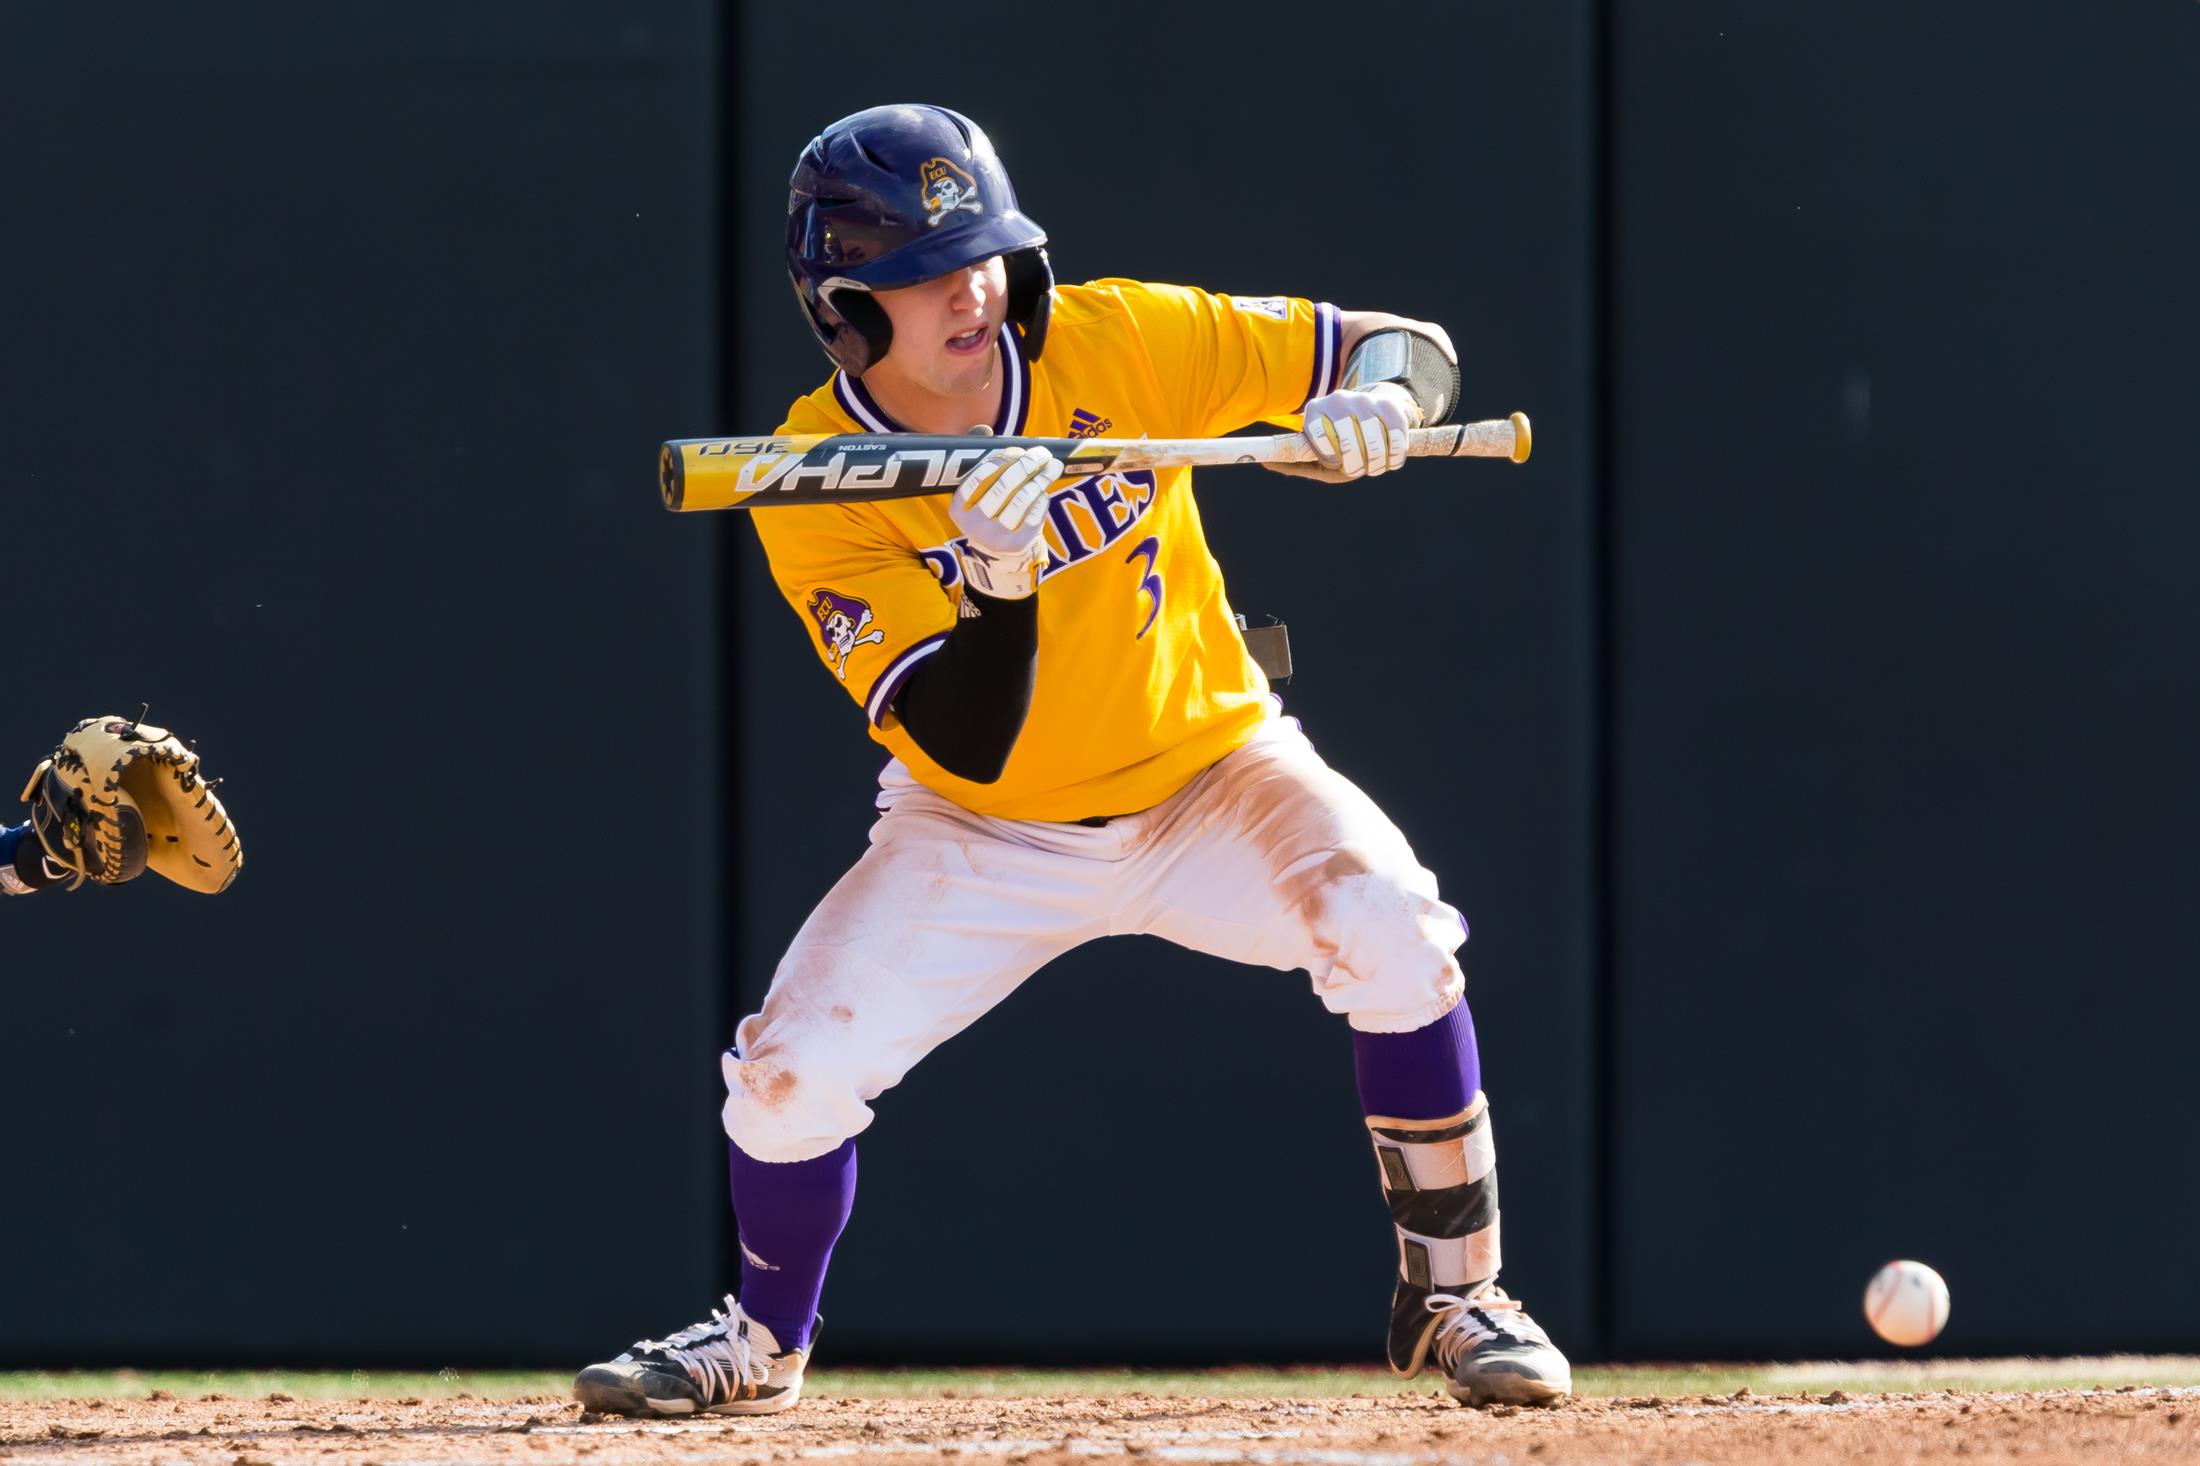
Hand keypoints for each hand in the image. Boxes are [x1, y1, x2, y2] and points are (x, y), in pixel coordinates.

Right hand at [949, 445, 1059, 599]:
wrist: (997, 553)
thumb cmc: (988, 509)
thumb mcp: (976, 490)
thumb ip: (978, 460)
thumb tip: (982, 429)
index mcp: (958, 507)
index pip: (980, 476)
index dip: (1002, 459)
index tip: (1019, 450)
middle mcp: (974, 524)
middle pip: (1005, 486)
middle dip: (1027, 465)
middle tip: (1042, 453)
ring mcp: (996, 537)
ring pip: (1023, 499)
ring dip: (1041, 479)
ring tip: (1052, 466)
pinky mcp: (1017, 544)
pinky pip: (1035, 514)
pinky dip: (1042, 499)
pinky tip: (1044, 491)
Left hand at [1269, 383, 1419, 481]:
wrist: (1372, 419)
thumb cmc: (1339, 445)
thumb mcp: (1316, 455)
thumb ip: (1294, 461)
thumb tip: (1266, 462)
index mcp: (1314, 411)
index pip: (1319, 434)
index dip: (1329, 455)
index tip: (1335, 463)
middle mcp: (1337, 400)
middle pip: (1348, 438)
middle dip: (1356, 463)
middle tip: (1359, 470)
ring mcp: (1364, 400)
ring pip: (1373, 437)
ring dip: (1377, 462)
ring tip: (1375, 468)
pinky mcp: (1389, 405)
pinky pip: (1396, 433)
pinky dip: (1396, 453)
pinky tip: (1392, 461)